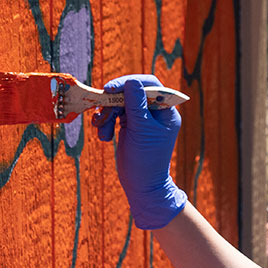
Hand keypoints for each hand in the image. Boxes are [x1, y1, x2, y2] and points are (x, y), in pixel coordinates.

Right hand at [91, 75, 187, 228]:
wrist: (141, 186)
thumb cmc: (146, 159)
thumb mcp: (141, 130)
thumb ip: (136, 104)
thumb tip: (131, 82)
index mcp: (166, 111)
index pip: (150, 85)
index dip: (130, 82)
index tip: (111, 88)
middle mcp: (155, 112)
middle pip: (131, 92)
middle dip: (114, 101)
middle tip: (101, 107)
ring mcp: (141, 119)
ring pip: (120, 103)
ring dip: (107, 114)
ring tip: (101, 131)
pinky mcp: (129, 126)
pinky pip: (115, 115)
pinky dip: (106, 123)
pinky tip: (103, 136)